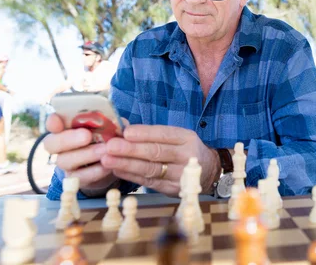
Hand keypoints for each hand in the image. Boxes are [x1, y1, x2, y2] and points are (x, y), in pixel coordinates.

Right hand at [43, 114, 117, 192]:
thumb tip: (119, 122)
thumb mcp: (110, 129)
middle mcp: (60, 147)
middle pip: (51, 143)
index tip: (57, 120)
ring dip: (86, 154)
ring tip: (104, 150)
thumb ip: (111, 124)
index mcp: (66, 129)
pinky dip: (95, 171)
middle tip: (87, 135)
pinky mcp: (75, 179)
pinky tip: (107, 166)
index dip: (52, 122)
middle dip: (69, 138)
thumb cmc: (106, 139)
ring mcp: (66, 164)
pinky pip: (80, 176)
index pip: (53, 124)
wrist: (110, 164)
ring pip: (65, 160)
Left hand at [101, 125, 219, 196]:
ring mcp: (181, 174)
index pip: (164, 134)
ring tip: (107, 160)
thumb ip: (152, 133)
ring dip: (127, 164)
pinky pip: (149, 182)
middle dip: (131, 150)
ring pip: (151, 169)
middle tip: (110, 146)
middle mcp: (186, 156)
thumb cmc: (184, 149)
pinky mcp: (173, 189)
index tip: (125, 132)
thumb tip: (122, 126)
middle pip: (156, 152)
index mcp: (187, 138)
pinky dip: (131, 176)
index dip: (144, 134)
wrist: (208, 171)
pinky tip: (117, 170)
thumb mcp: (177, 137)